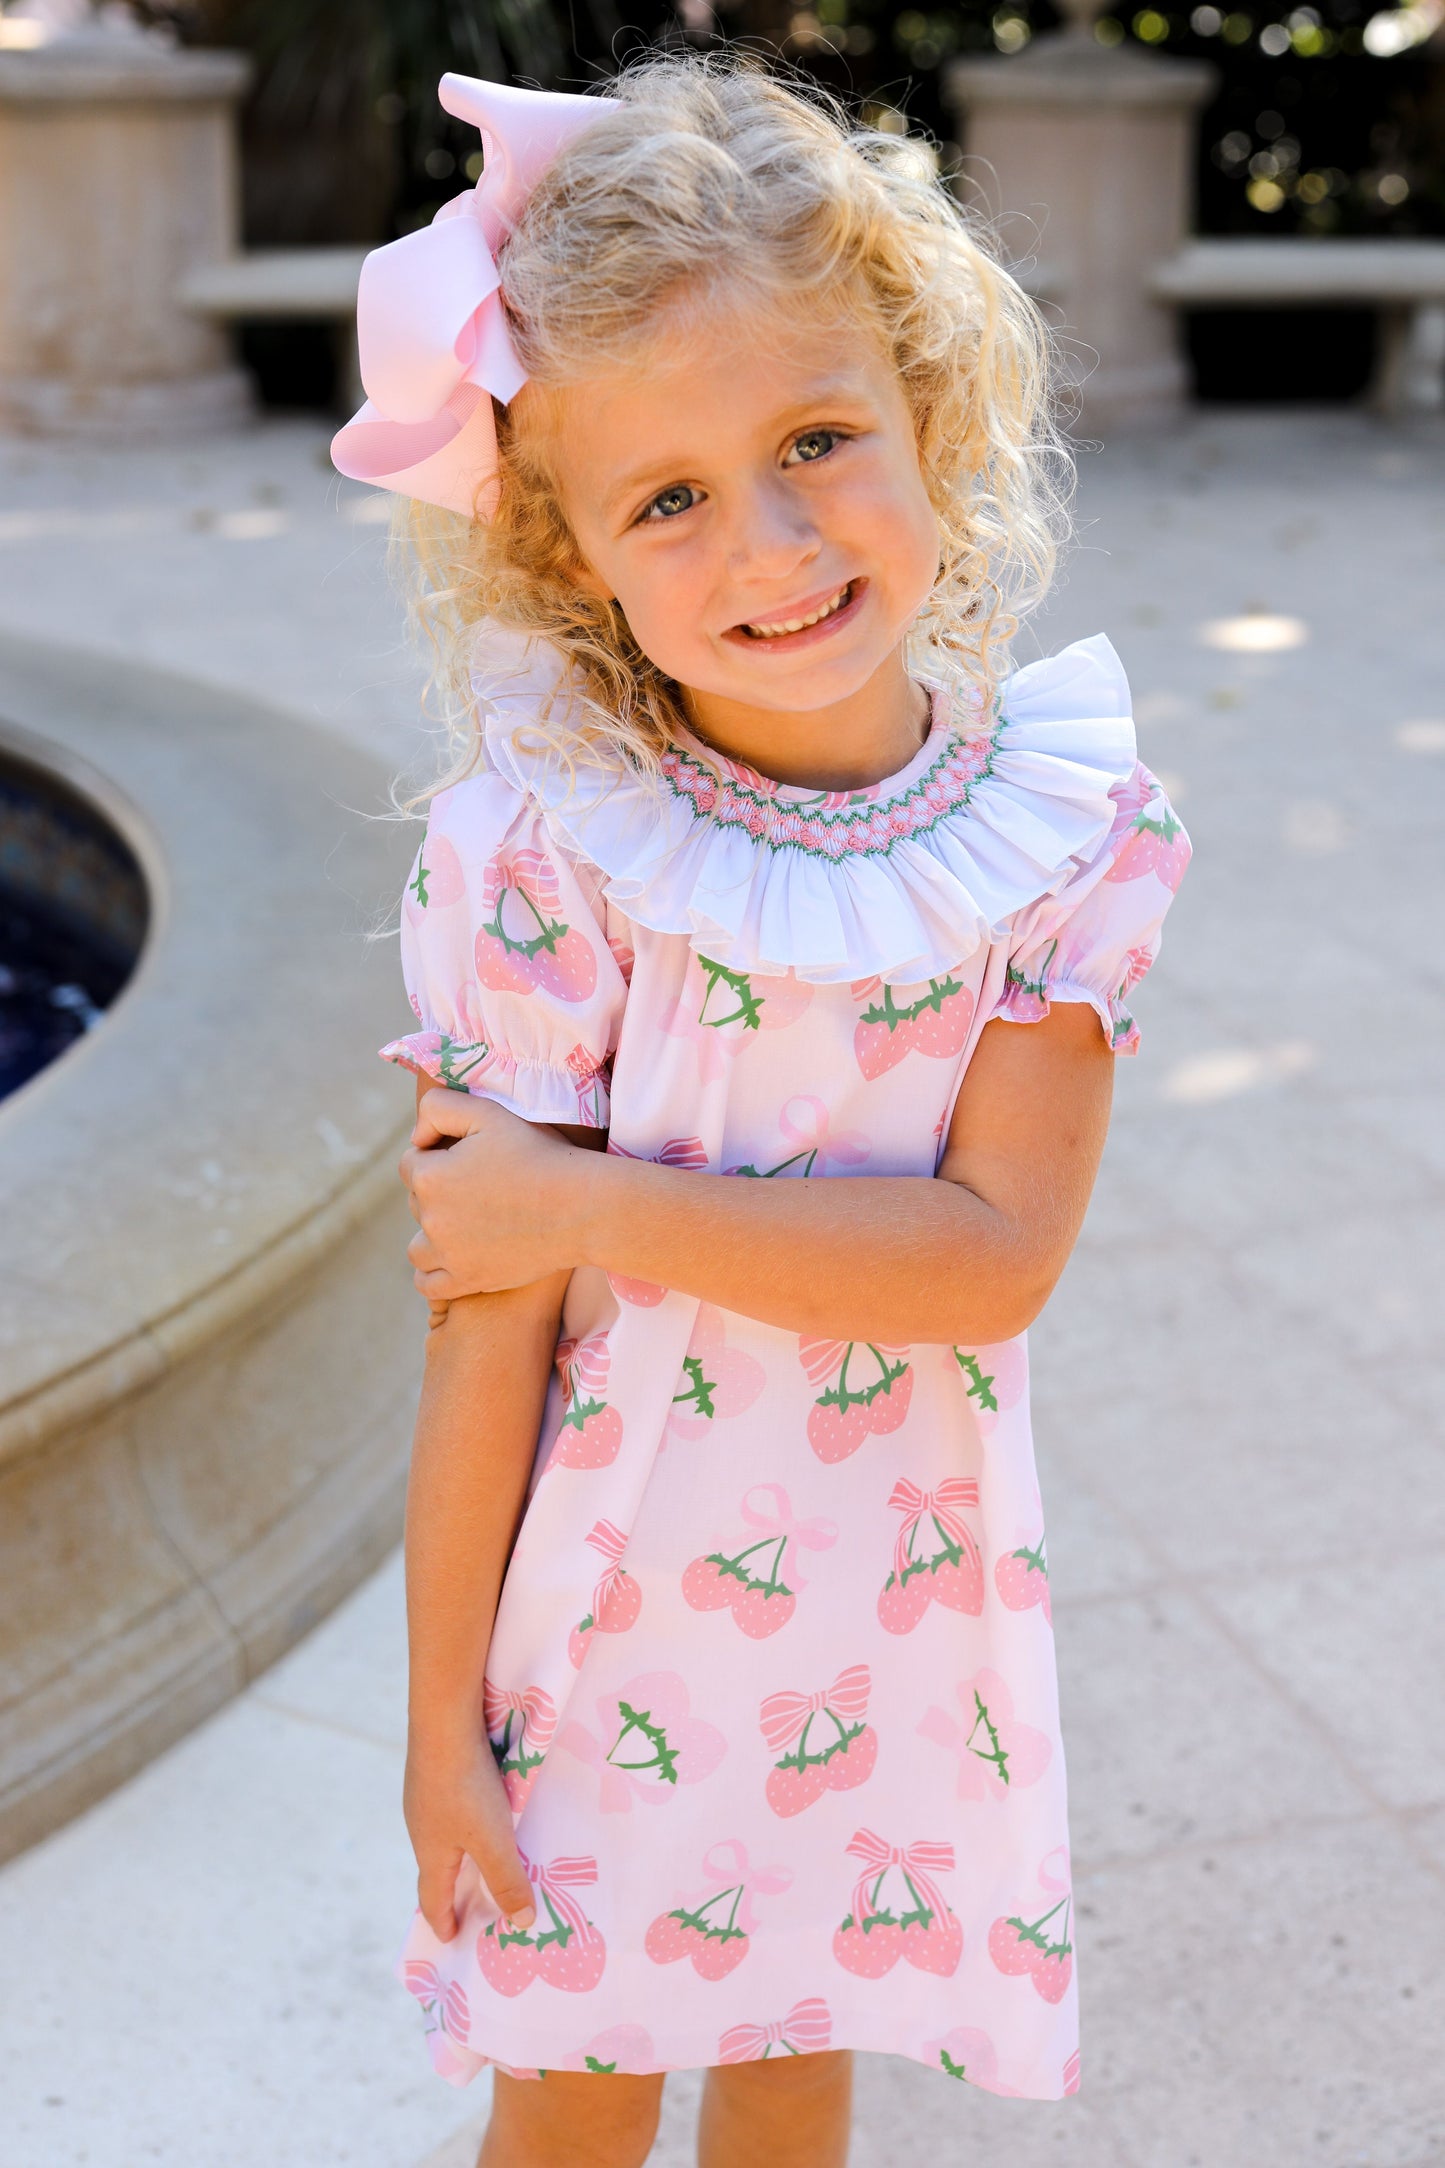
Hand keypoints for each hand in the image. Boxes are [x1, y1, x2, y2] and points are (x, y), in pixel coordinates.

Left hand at [401, 1090, 591, 1300]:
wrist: (581, 1207)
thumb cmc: (539, 1155)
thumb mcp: (489, 1113)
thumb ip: (439, 1108)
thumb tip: (416, 1136)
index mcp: (430, 1176)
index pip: (410, 1164)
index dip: (437, 1157)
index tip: (469, 1161)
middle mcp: (431, 1218)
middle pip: (416, 1204)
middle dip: (438, 1195)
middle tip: (480, 1190)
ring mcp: (448, 1255)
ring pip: (418, 1246)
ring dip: (433, 1236)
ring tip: (466, 1226)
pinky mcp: (467, 1280)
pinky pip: (428, 1284)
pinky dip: (434, 1273)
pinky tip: (457, 1258)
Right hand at [403, 1727, 534, 1941]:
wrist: (443, 1721)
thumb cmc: (466, 1788)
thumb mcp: (492, 1841)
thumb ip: (506, 1880)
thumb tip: (521, 1923)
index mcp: (430, 1854)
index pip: (432, 1900)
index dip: (443, 1921)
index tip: (451, 1939)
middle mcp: (421, 1828)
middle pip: (436, 1869)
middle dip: (453, 1890)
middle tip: (470, 1904)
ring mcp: (425, 1797)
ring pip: (442, 1837)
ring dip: (460, 1855)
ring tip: (482, 1860)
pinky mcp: (435, 1772)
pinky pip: (449, 1809)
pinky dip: (465, 1824)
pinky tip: (483, 1811)